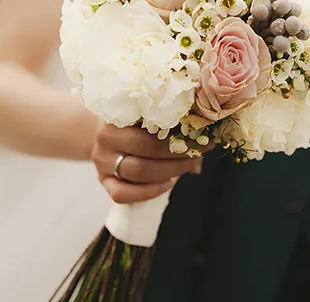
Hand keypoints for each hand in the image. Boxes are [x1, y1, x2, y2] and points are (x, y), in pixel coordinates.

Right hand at [91, 124, 209, 203]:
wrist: (104, 134)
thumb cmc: (135, 124)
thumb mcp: (148, 118)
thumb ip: (174, 127)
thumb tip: (207, 142)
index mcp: (119, 114)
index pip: (152, 123)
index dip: (181, 132)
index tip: (202, 136)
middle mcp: (106, 137)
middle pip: (146, 148)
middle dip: (178, 153)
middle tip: (197, 153)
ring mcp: (102, 161)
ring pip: (137, 172)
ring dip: (169, 171)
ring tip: (187, 166)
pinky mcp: (103, 181)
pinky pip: (122, 194)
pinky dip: (149, 192)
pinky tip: (168, 184)